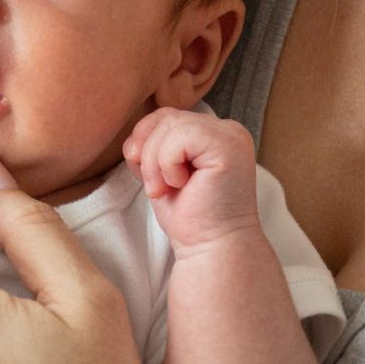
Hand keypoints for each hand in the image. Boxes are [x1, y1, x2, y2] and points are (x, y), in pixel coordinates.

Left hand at [122, 108, 261, 255]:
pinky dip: (168, 164)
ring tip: (168, 189)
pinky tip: (182, 185)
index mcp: (213, 133)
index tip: (152, 179)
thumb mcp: (163, 172)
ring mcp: (230, 136)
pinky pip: (180, 136)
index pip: (167, 116)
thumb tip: (134, 138)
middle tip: (158, 189)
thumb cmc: (190, 217)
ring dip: (156, 163)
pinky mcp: (228, 146)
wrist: (211, 247)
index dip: (146, 143)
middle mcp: (227, 129)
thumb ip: (154, 145)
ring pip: (170, 125)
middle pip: (166, 118)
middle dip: (148, 154)